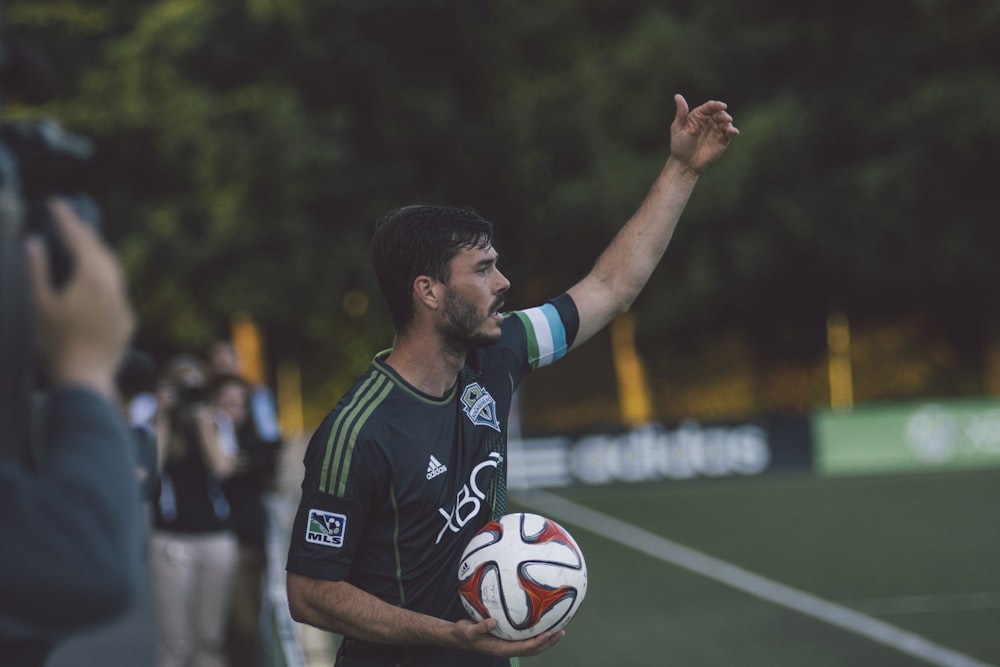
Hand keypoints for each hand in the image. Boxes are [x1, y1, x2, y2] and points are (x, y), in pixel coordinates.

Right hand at [26, 200, 134, 397]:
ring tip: (84, 244)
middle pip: (101, 251)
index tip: (58, 203)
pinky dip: (106, 279)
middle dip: (85, 233)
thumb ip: (36, 271)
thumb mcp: (39, 304)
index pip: (79, 239)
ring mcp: (123, 304)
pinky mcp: (127, 321)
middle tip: (70, 217)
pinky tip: (97, 282)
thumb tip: (35, 244)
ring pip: (113, 270)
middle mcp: (114, 286)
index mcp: (93, 277)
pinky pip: (117, 292)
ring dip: (98, 254)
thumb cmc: (56, 343)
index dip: (67, 220)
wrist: (85, 378)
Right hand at [453, 618, 564, 657]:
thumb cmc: (463, 633)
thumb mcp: (468, 630)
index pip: (523, 648)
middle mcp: (507, 649)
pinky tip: (542, 626)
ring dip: (546, 640)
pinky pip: (526, 640)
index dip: (536, 642)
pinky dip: (537, 635)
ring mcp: (508, 645)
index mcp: (500, 649)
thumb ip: (480, 627)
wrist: (459, 637)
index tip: (548, 634)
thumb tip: (493, 620)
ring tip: (559, 631)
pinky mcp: (507, 640)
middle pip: (532, 649)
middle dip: (548, 642)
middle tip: (561, 632)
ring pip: (531, 646)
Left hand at [669, 94, 738, 173]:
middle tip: (726, 119)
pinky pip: (730, 133)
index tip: (721, 106)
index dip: (716, 105)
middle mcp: (709, 120)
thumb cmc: (679, 145)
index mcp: (699, 115)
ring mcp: (717, 129)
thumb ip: (681, 113)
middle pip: (719, 113)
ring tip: (727, 127)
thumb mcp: (678, 128)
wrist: (685, 163)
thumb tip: (677, 95)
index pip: (710, 106)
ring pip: (726, 122)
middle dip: (723, 114)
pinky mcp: (723, 139)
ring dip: (728, 122)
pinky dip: (733, 131)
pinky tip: (733, 132)